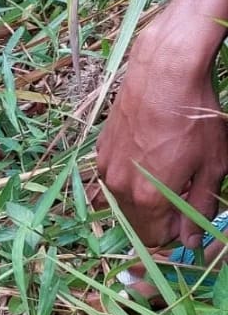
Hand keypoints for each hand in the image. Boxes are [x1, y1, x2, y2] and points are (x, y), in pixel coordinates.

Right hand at [97, 19, 227, 250]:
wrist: (164, 73)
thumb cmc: (195, 118)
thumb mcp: (212, 166)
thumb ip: (200, 208)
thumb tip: (191, 241)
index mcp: (147, 198)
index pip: (156, 239)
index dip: (177, 232)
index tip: (191, 212)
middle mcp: (119, 187)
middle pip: (137, 221)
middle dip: (159, 215)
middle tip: (183, 188)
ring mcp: (106, 166)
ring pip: (124, 198)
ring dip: (144, 194)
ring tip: (168, 166)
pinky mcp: (101, 148)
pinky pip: (116, 175)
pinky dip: (132, 173)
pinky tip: (151, 151)